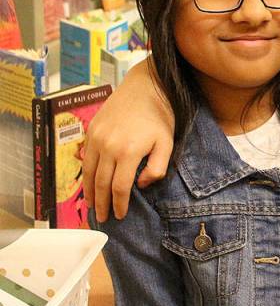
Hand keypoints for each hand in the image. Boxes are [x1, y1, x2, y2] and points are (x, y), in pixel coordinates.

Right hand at [83, 59, 173, 220]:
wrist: (145, 87)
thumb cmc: (160, 116)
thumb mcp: (168, 142)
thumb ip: (157, 167)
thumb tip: (141, 185)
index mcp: (128, 152)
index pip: (119, 187)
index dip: (118, 204)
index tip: (119, 215)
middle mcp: (108, 147)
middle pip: (101, 183)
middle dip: (102, 203)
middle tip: (103, 218)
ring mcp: (96, 138)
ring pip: (89, 172)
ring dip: (90, 192)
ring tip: (93, 206)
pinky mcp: (91, 130)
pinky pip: (85, 158)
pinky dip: (86, 174)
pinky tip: (89, 183)